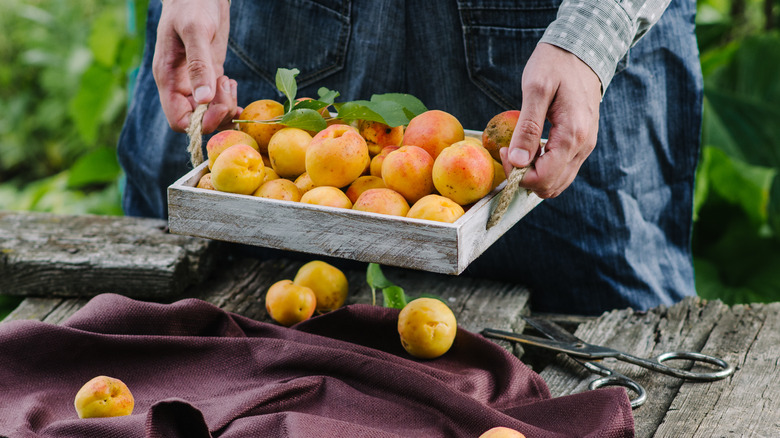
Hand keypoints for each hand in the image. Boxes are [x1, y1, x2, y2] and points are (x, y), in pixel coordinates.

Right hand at [152, 0, 238, 132]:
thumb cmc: (192, 5)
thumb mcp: (195, 31)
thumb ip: (199, 65)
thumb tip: (204, 99)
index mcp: (169, 79)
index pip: (178, 120)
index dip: (199, 122)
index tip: (217, 105)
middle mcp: (180, 86)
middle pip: (197, 121)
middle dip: (217, 113)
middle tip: (227, 86)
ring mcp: (195, 83)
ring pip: (210, 113)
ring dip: (225, 107)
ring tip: (229, 82)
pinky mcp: (209, 76)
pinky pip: (217, 102)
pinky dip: (229, 101)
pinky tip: (233, 87)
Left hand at [499, 43, 601, 197]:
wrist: (582, 49)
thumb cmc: (555, 64)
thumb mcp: (536, 89)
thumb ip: (527, 127)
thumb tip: (518, 161)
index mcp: (572, 135)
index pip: (543, 178)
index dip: (518, 174)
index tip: (505, 152)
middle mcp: (583, 146)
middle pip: (551, 186)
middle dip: (525, 177)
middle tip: (510, 152)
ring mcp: (585, 147)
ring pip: (558, 182)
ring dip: (535, 174)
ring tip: (521, 150)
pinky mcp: (582, 143)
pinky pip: (563, 170)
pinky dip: (544, 168)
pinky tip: (533, 148)